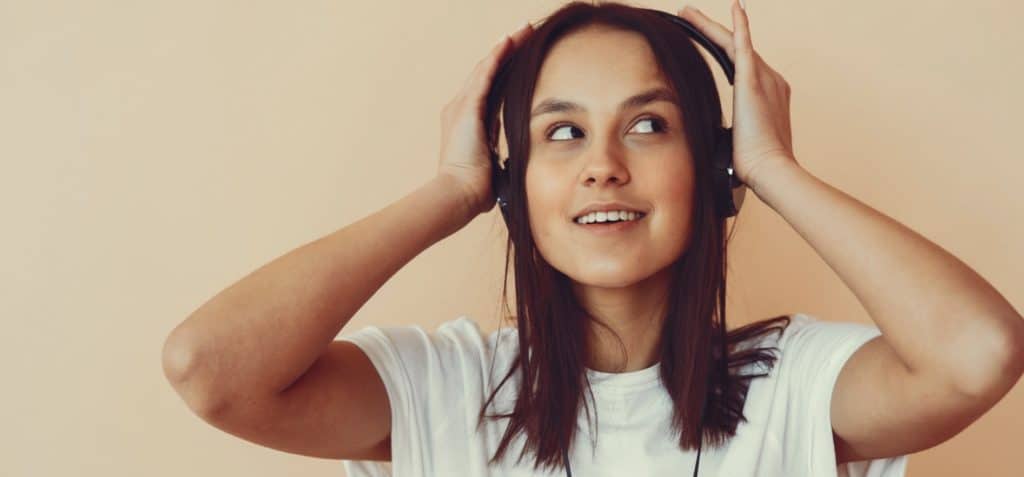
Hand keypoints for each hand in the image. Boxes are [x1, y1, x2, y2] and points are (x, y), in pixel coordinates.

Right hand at [436, 22, 533, 217]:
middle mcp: (460, 109)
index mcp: (469, 123)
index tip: (522, 59)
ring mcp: (462, 107)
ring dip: (505, 48)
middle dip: (507, 53)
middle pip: (488, 73)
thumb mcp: (492, 169)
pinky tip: (509, 42)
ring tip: (522, 31)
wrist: (458, 195)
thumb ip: (499, 161)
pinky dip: (497, 57)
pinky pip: (485, 76)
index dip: (505, 72)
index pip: (490, 90)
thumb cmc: (475, 190)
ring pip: (486, 69)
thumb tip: (512, 167)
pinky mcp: (467, 108)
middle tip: (525, 34)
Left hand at [677, 1, 797, 194]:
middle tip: (687, 16)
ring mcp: (765, 77)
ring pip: (732, 41)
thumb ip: (728, 130)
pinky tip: (735, 6)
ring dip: (708, 26)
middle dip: (710, 30)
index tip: (703, 41)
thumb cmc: (754, 164)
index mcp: (767, 93)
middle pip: (734, 47)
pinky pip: (744, 45)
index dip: (720, 49)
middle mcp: (770, 79)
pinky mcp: (754, 80)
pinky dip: (740, 25)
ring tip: (686, 13)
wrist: (770, 170)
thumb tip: (712, 139)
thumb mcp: (737, 141)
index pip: (738, 64)